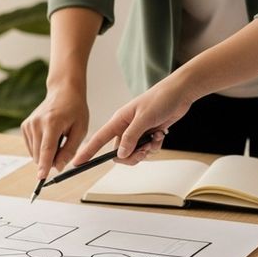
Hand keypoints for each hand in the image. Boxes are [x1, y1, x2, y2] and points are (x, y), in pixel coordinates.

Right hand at [22, 84, 89, 178]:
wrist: (63, 92)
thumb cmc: (75, 110)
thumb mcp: (80, 130)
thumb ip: (70, 150)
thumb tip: (59, 167)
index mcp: (52, 122)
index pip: (47, 148)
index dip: (45, 165)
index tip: (41, 178)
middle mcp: (37, 123)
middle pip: (40, 154)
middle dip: (51, 160)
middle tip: (64, 149)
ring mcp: (28, 124)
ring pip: (35, 153)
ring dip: (46, 154)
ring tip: (58, 137)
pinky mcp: (25, 126)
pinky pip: (32, 147)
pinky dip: (41, 148)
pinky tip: (50, 136)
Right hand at [72, 81, 189, 164]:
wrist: (180, 93)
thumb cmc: (160, 99)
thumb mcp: (144, 118)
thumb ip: (131, 137)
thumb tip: (120, 154)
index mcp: (119, 120)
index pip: (99, 139)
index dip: (87, 151)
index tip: (78, 163)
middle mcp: (125, 127)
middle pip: (119, 153)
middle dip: (132, 156)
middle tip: (143, 150)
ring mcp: (137, 132)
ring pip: (134, 153)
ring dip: (145, 151)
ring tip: (154, 139)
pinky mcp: (148, 135)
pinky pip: (146, 150)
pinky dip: (154, 147)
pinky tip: (160, 135)